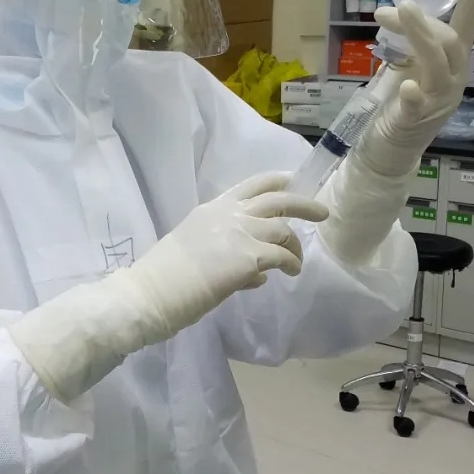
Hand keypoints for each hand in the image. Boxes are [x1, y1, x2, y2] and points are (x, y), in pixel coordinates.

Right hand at [124, 171, 328, 339]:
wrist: (151, 292)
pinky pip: (282, 256)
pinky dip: (291, 264)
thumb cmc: (166, 278)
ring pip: (283, 229)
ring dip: (295, 246)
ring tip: (297, 262)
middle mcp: (228, 214)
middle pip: (277, 199)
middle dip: (303, 204)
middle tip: (321, 212)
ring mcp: (239, 233)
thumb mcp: (196, 252)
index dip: (275, 181)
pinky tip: (291, 273)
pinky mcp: (248, 257)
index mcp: (212, 209)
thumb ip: (228, 253)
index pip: (250, 185)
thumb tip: (258, 272)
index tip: (291, 180)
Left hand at [317, 0, 473, 270]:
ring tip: (396, 14)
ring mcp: (438, 100)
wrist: (389, 150)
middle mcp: (454, 78)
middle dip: (423, 20)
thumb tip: (392, 10)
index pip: (471, 17)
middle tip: (394, 7)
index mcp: (454, 61)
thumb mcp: (408, 63)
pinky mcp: (416, 120)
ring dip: (418, 36)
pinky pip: (417, 104)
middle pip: (448, 41)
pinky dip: (411, 93)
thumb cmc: (399, 103)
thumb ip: (407, 39)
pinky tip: (405, 86)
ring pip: (435, 63)